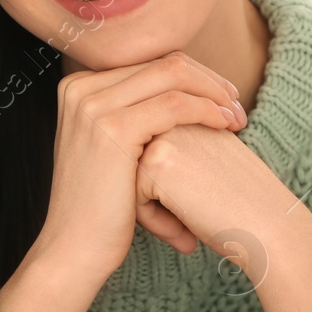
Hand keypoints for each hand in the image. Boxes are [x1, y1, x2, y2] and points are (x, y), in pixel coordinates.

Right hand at [39, 50, 246, 282]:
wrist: (75, 248)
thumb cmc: (100, 207)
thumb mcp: (109, 149)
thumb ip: (132, 115)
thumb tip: (180, 91)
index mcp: (78, 87)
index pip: (149, 64)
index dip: (192, 76)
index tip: (221, 97)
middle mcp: (81, 88)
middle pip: (162, 63)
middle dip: (208, 80)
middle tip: (235, 103)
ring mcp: (93, 105)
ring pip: (173, 75)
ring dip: (214, 93)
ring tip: (237, 117)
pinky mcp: (113, 128)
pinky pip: (175, 103)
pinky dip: (208, 110)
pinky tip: (226, 125)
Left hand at [134, 121, 306, 271]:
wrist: (271, 228)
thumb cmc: (240, 201)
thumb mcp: (206, 160)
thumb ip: (174, 147)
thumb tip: (128, 163)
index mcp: (185, 107)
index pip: (148, 155)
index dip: (170, 187)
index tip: (207, 194)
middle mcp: (173, 112)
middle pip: (133, 165)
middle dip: (157, 196)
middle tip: (201, 208)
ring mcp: (164, 132)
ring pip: (129, 180)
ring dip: (155, 208)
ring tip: (193, 217)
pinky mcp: (156, 160)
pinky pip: (132, 197)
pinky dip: (154, 221)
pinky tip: (188, 228)